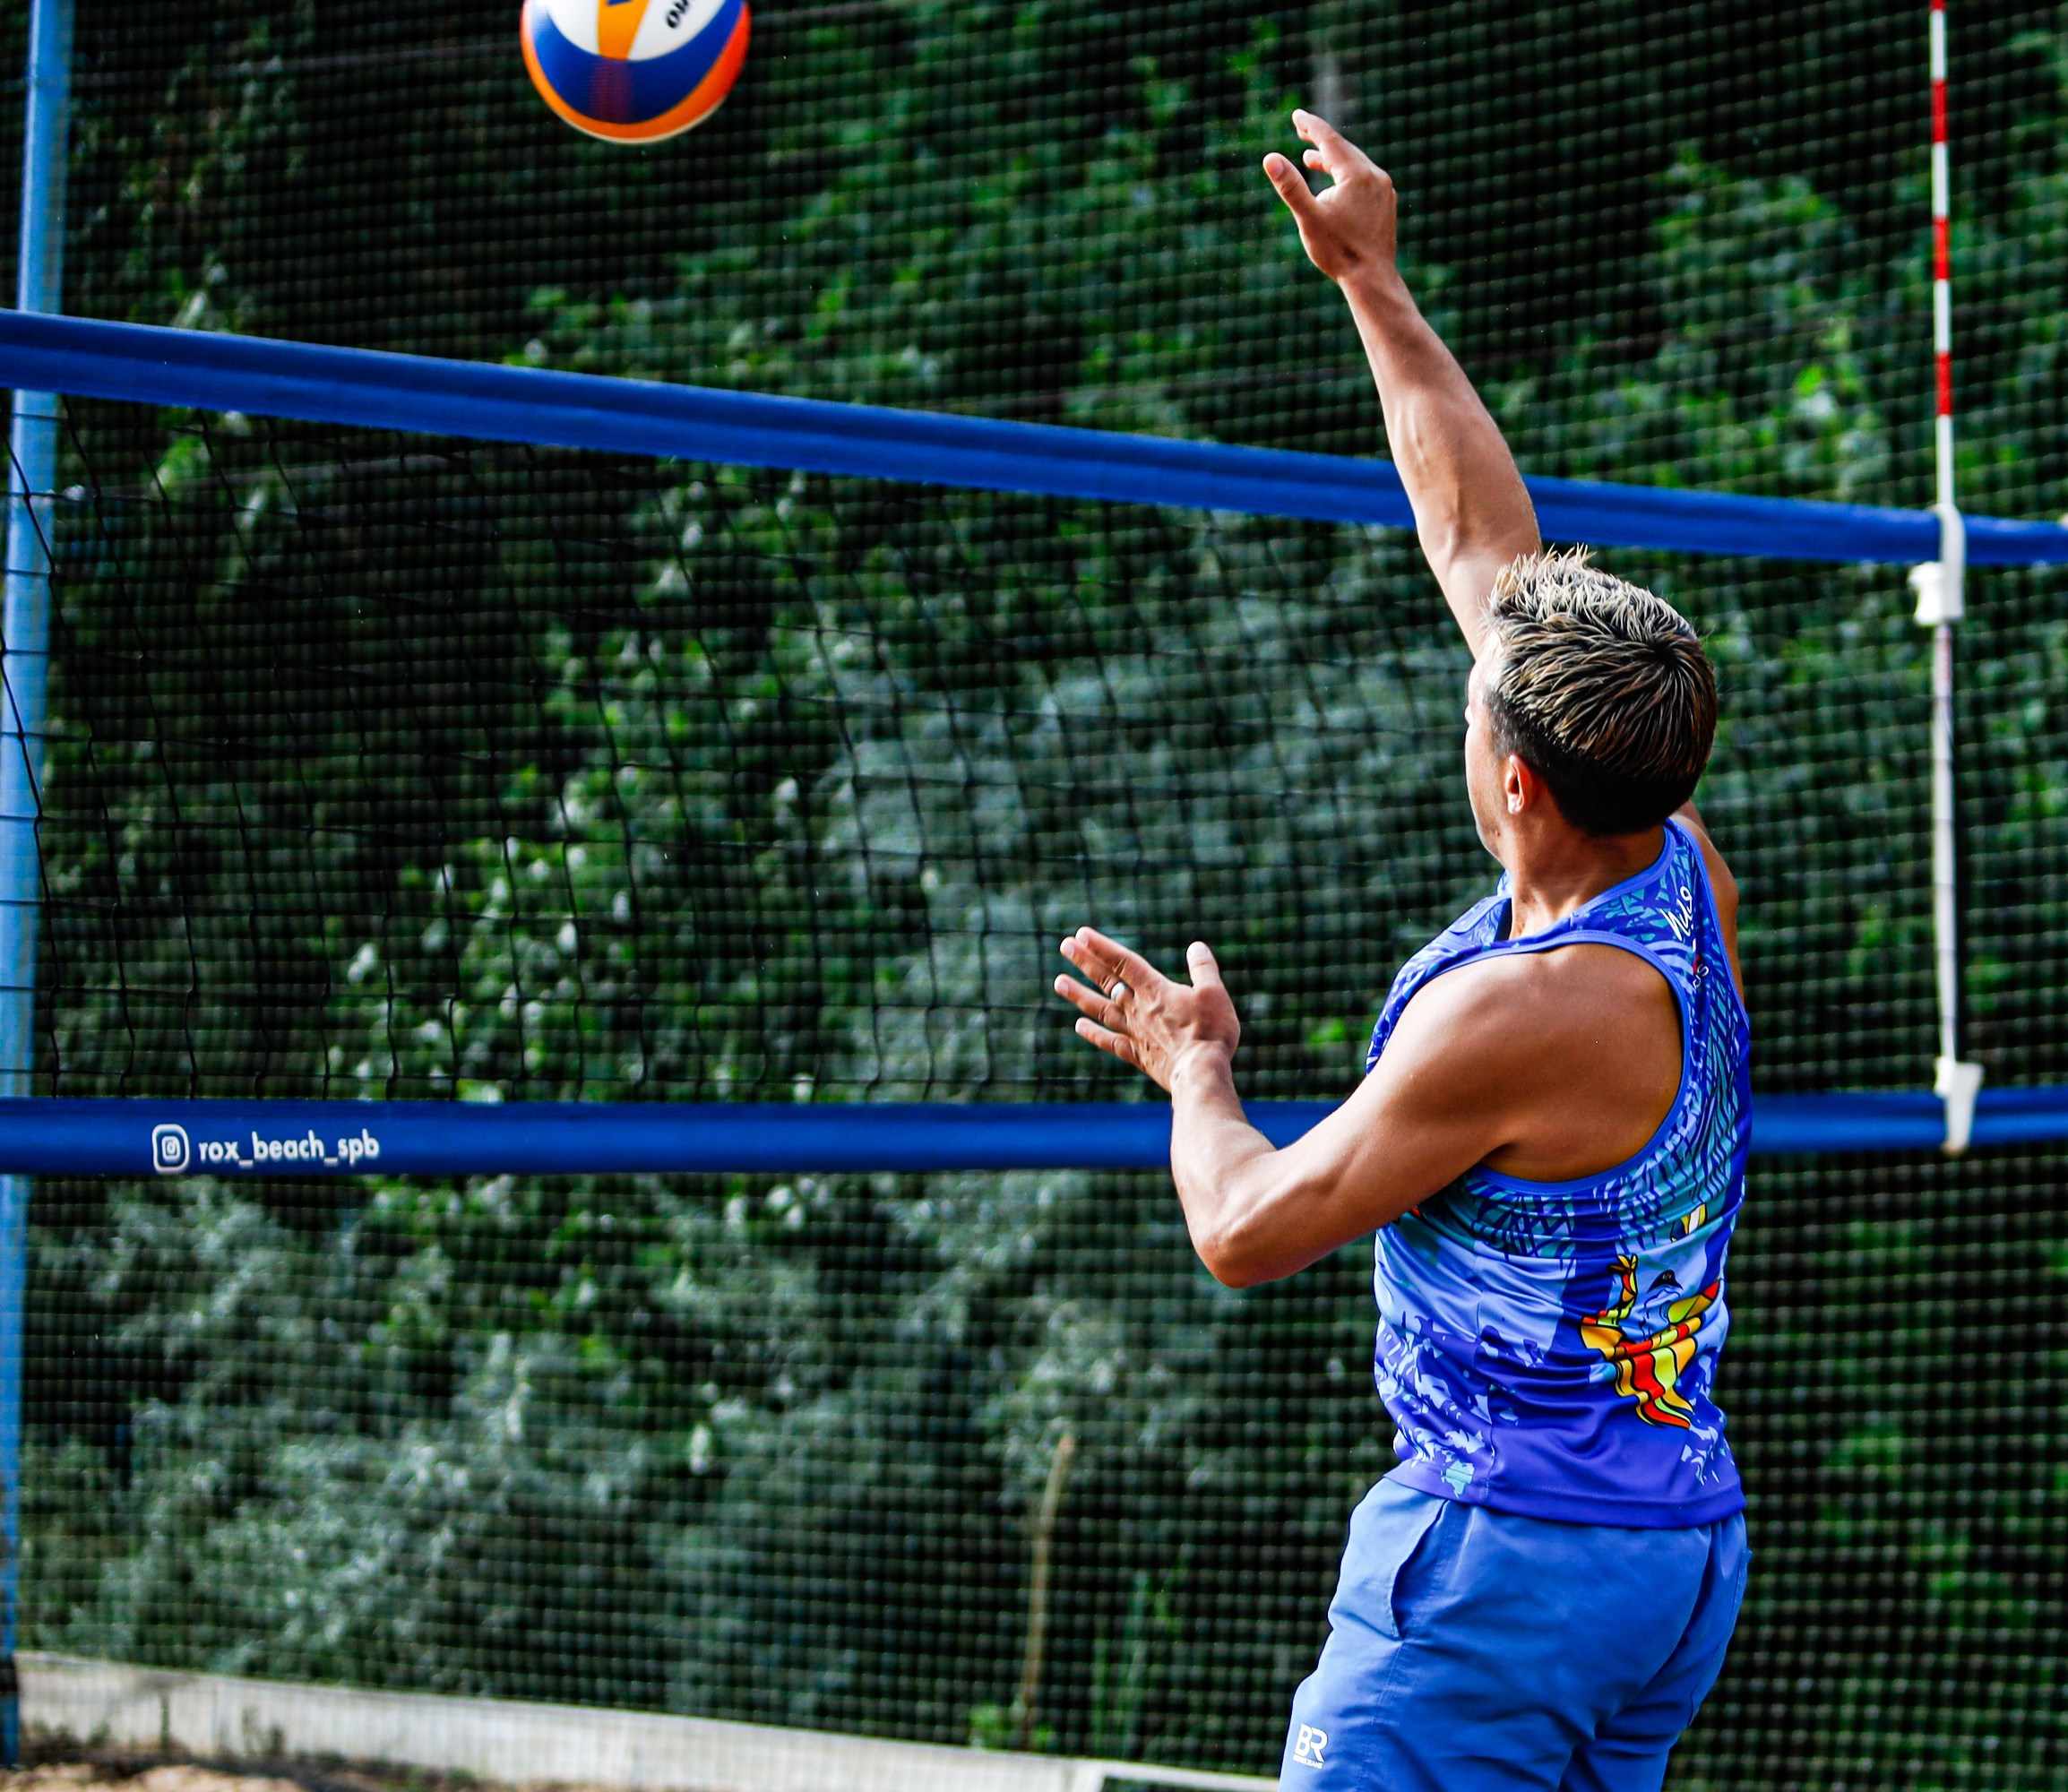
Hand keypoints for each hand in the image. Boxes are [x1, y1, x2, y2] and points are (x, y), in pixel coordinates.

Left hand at [1054, 927, 1240, 1092]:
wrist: (1200, 1075)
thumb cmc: (1210, 1033)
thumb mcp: (1214, 993)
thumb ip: (1203, 969)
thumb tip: (1196, 947)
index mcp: (1156, 990)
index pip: (1124, 962)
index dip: (1102, 947)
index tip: (1081, 934)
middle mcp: (1139, 1009)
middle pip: (1107, 981)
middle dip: (1085, 962)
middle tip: (1065, 946)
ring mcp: (1135, 1033)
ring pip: (1100, 1009)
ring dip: (1078, 994)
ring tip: (1059, 981)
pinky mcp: (1137, 1056)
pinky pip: (1109, 1041)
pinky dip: (1093, 1033)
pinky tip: (1078, 1026)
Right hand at [1262, 110, 1398, 287]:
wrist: (1373, 280)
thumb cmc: (1339, 251)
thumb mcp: (1309, 218)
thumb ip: (1290, 187)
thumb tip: (1269, 158)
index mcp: (1356, 174)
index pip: (1329, 140)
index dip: (1311, 126)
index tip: (1296, 114)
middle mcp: (1375, 176)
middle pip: (1344, 148)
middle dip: (1321, 139)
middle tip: (1301, 128)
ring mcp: (1384, 190)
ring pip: (1355, 164)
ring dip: (1332, 159)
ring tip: (1310, 159)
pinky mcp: (1387, 204)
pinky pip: (1365, 179)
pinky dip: (1347, 175)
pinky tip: (1336, 186)